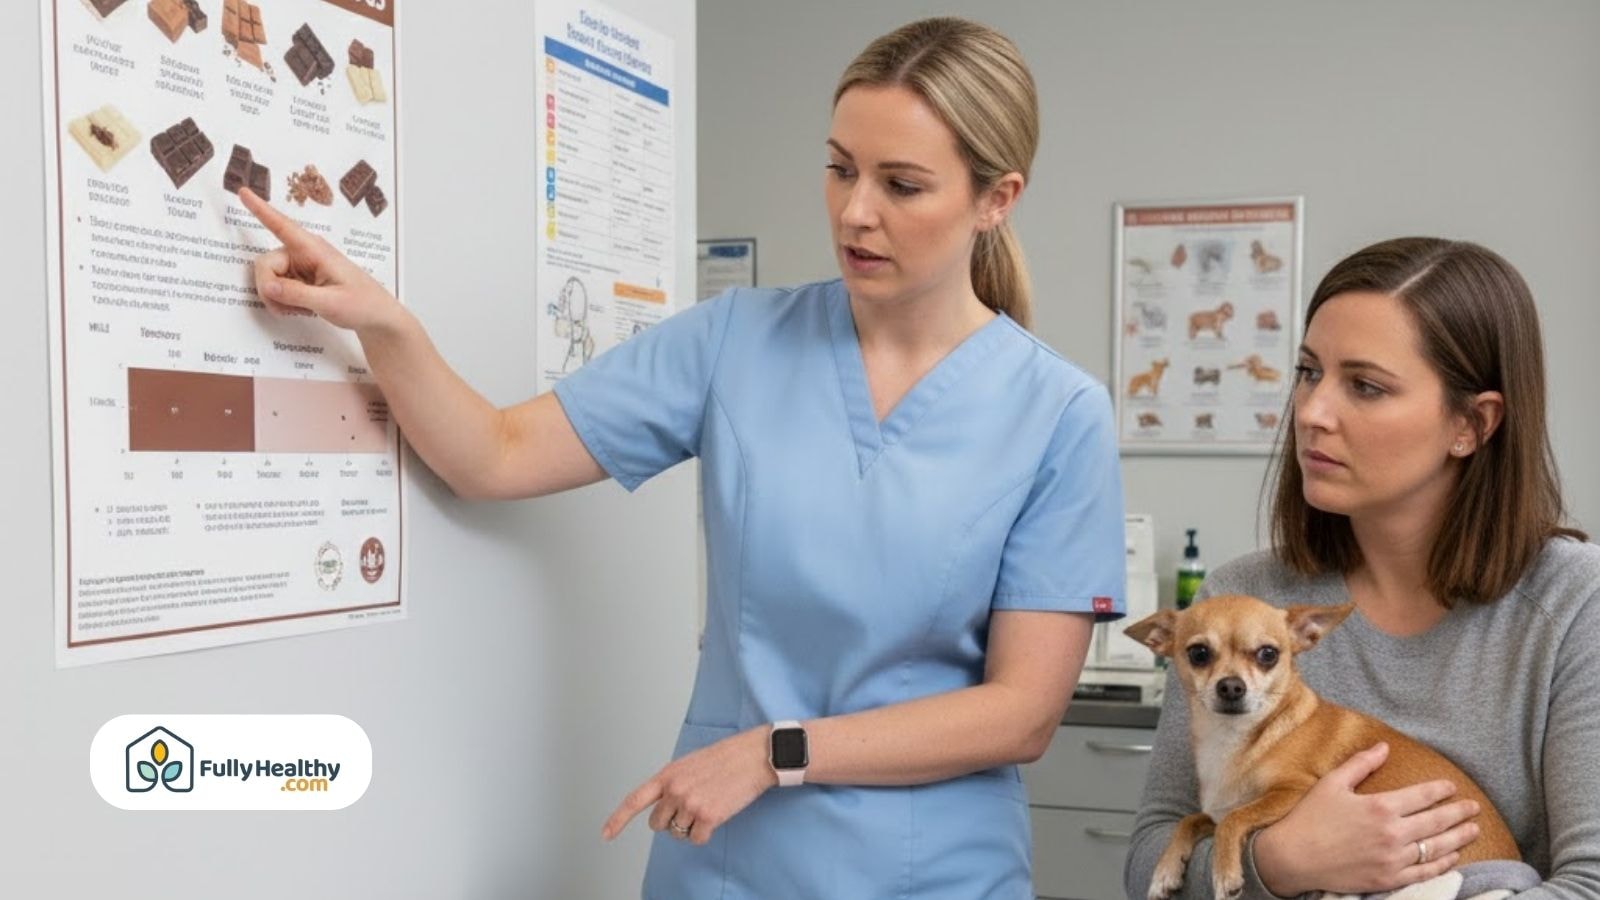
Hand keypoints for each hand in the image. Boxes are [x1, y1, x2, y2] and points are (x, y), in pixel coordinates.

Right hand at [239, 188, 405, 334]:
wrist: (376, 317)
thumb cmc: (362, 304)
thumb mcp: (330, 302)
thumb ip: (297, 294)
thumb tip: (268, 286)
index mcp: (314, 249)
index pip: (282, 226)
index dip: (260, 209)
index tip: (243, 191)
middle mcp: (303, 253)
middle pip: (265, 264)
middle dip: (269, 288)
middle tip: (287, 308)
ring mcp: (300, 267)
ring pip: (268, 279)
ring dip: (278, 299)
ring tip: (302, 308)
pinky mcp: (299, 279)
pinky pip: (276, 289)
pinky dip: (283, 302)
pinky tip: (301, 309)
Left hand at [600, 727, 775, 846]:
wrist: (753, 757)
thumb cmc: (725, 758)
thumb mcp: (689, 763)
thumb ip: (672, 783)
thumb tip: (663, 806)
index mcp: (667, 774)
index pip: (635, 800)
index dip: (618, 820)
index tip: (606, 834)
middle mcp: (674, 790)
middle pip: (658, 824)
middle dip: (671, 820)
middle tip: (692, 806)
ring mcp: (690, 804)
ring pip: (679, 833)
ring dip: (692, 826)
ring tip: (709, 803)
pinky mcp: (708, 817)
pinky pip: (696, 839)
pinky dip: (705, 834)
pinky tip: (716, 814)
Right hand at [1252, 743, 1481, 894]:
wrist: (1294, 857)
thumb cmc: (1310, 817)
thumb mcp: (1332, 783)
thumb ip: (1361, 763)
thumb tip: (1384, 747)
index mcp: (1380, 806)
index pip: (1422, 795)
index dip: (1441, 790)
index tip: (1452, 786)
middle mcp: (1392, 833)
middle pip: (1437, 821)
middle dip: (1459, 813)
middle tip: (1474, 807)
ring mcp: (1393, 859)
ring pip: (1436, 847)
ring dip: (1458, 837)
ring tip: (1473, 830)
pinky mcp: (1389, 879)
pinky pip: (1425, 872)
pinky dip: (1442, 863)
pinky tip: (1452, 856)